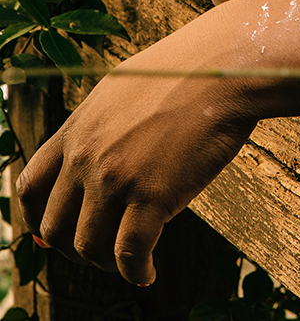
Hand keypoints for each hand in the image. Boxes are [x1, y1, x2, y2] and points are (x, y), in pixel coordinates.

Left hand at [16, 22, 262, 285]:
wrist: (229, 65)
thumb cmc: (188, 70)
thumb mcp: (123, 86)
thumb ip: (100, 122)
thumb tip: (92, 151)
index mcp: (79, 126)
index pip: (33, 185)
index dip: (38, 216)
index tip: (52, 231)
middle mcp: (88, 154)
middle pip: (55, 225)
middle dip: (73, 246)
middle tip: (98, 249)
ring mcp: (117, 177)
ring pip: (89, 245)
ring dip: (105, 261)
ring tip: (127, 260)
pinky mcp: (153, 196)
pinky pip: (129, 253)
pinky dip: (136, 270)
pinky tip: (147, 271)